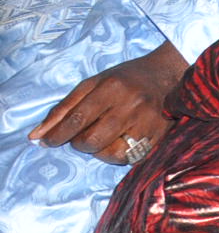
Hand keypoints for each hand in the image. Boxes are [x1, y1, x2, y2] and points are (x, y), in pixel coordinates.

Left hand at [31, 43, 187, 163]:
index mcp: (112, 87)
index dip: (58, 134)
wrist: (169, 74)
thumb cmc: (125, 79)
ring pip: (111, 154)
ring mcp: (148, 122)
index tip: (47, 142)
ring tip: (102, 138)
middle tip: (82, 135)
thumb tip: (36, 136)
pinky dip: (118, 155)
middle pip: (92, 139)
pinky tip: (119, 143)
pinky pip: (131, 158)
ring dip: (99, 151)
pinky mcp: (160, 136)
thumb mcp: (92, 84)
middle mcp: (131, 105)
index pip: (77, 118)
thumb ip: (63, 109)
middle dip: (79, 143)